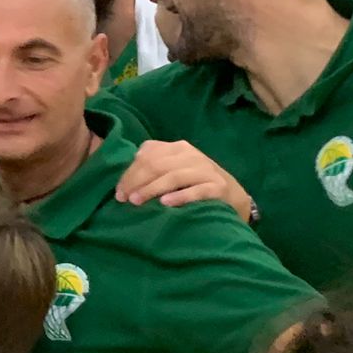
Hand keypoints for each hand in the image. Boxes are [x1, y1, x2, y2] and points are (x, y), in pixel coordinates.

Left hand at [114, 139, 251, 217]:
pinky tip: (165, 204)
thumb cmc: (196, 184)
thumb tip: (127, 175)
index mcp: (178, 148)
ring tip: (137, 202)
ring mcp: (206, 170)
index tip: (119, 192)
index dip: (130, 173)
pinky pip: (196, 190)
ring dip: (152, 189)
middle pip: (157, 164)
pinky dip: (179, 196)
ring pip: (173, 176)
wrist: (233, 197)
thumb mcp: (175, 169)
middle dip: (136, 181)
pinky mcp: (218, 187)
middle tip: (124, 199)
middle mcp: (192, 155)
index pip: (148, 155)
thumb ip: (155, 166)